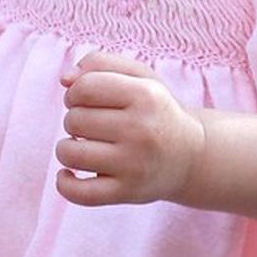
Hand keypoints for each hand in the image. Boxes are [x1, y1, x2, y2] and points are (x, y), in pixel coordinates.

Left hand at [56, 51, 204, 206]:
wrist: (191, 156)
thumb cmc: (155, 112)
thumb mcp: (140, 76)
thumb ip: (100, 63)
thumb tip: (64, 79)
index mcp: (145, 96)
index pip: (84, 88)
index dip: (75, 93)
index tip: (85, 101)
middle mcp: (141, 130)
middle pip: (74, 120)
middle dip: (75, 120)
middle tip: (94, 126)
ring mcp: (134, 165)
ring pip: (69, 153)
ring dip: (68, 149)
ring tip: (84, 147)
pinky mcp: (127, 192)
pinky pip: (79, 193)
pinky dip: (65, 184)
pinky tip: (69, 174)